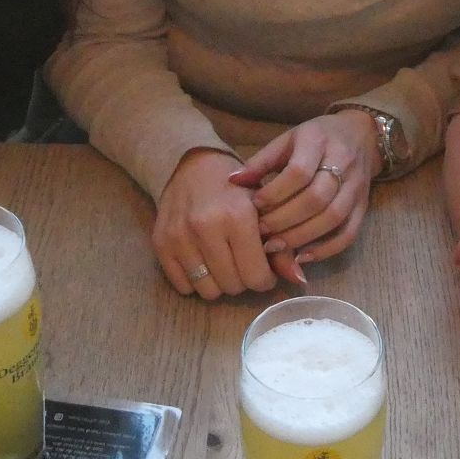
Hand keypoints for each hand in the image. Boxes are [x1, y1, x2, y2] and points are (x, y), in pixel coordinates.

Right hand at [154, 147, 277, 299]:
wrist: (192, 166)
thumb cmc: (236, 190)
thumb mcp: (265, 210)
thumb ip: (282, 246)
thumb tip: (299, 281)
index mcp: (237, 216)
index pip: (256, 277)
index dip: (265, 279)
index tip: (265, 269)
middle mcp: (206, 226)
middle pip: (233, 287)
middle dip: (243, 280)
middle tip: (244, 262)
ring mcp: (180, 236)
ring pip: (207, 291)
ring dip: (219, 283)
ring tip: (224, 262)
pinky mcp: (160, 243)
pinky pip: (183, 286)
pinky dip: (196, 281)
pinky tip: (203, 261)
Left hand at [231, 110, 377, 279]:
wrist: (361, 136)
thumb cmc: (316, 139)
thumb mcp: (287, 140)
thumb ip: (261, 161)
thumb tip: (232, 181)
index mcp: (318, 140)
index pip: (299, 172)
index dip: (275, 193)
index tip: (255, 205)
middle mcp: (342, 162)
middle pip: (316, 198)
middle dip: (285, 219)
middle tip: (261, 232)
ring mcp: (356, 187)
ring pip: (333, 217)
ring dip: (302, 236)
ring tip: (276, 247)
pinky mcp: (364, 206)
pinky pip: (349, 232)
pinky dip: (326, 249)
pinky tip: (303, 256)